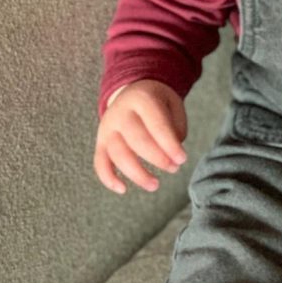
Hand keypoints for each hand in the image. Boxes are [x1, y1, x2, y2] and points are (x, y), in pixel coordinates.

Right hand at [94, 80, 187, 194]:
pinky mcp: (100, 142)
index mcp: (142, 99)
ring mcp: (107, 128)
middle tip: (174, 168)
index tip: (182, 159)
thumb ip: (175, 128)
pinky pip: (100, 162)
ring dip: (137, 174)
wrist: (131, 93)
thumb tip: (171, 156)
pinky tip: (123, 189)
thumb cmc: (157, 103)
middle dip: (157, 158)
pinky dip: (108, 178)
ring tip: (155, 185)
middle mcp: (120, 113)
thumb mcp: (173, 105)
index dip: (169, 144)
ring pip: (118, 154)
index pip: (156, 124)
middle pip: (136, 140)